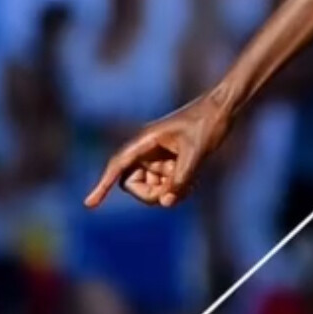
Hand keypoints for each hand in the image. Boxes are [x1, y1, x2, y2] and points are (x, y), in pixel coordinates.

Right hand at [83, 93, 232, 209]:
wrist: (223, 109)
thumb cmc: (207, 124)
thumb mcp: (196, 153)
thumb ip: (180, 180)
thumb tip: (165, 203)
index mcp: (145, 141)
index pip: (117, 166)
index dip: (102, 185)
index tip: (89, 204)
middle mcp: (146, 149)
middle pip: (133, 184)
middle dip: (151, 193)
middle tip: (175, 192)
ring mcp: (157, 157)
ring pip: (151, 187)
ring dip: (168, 191)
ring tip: (191, 182)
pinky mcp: (169, 162)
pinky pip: (164, 185)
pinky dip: (176, 188)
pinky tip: (193, 182)